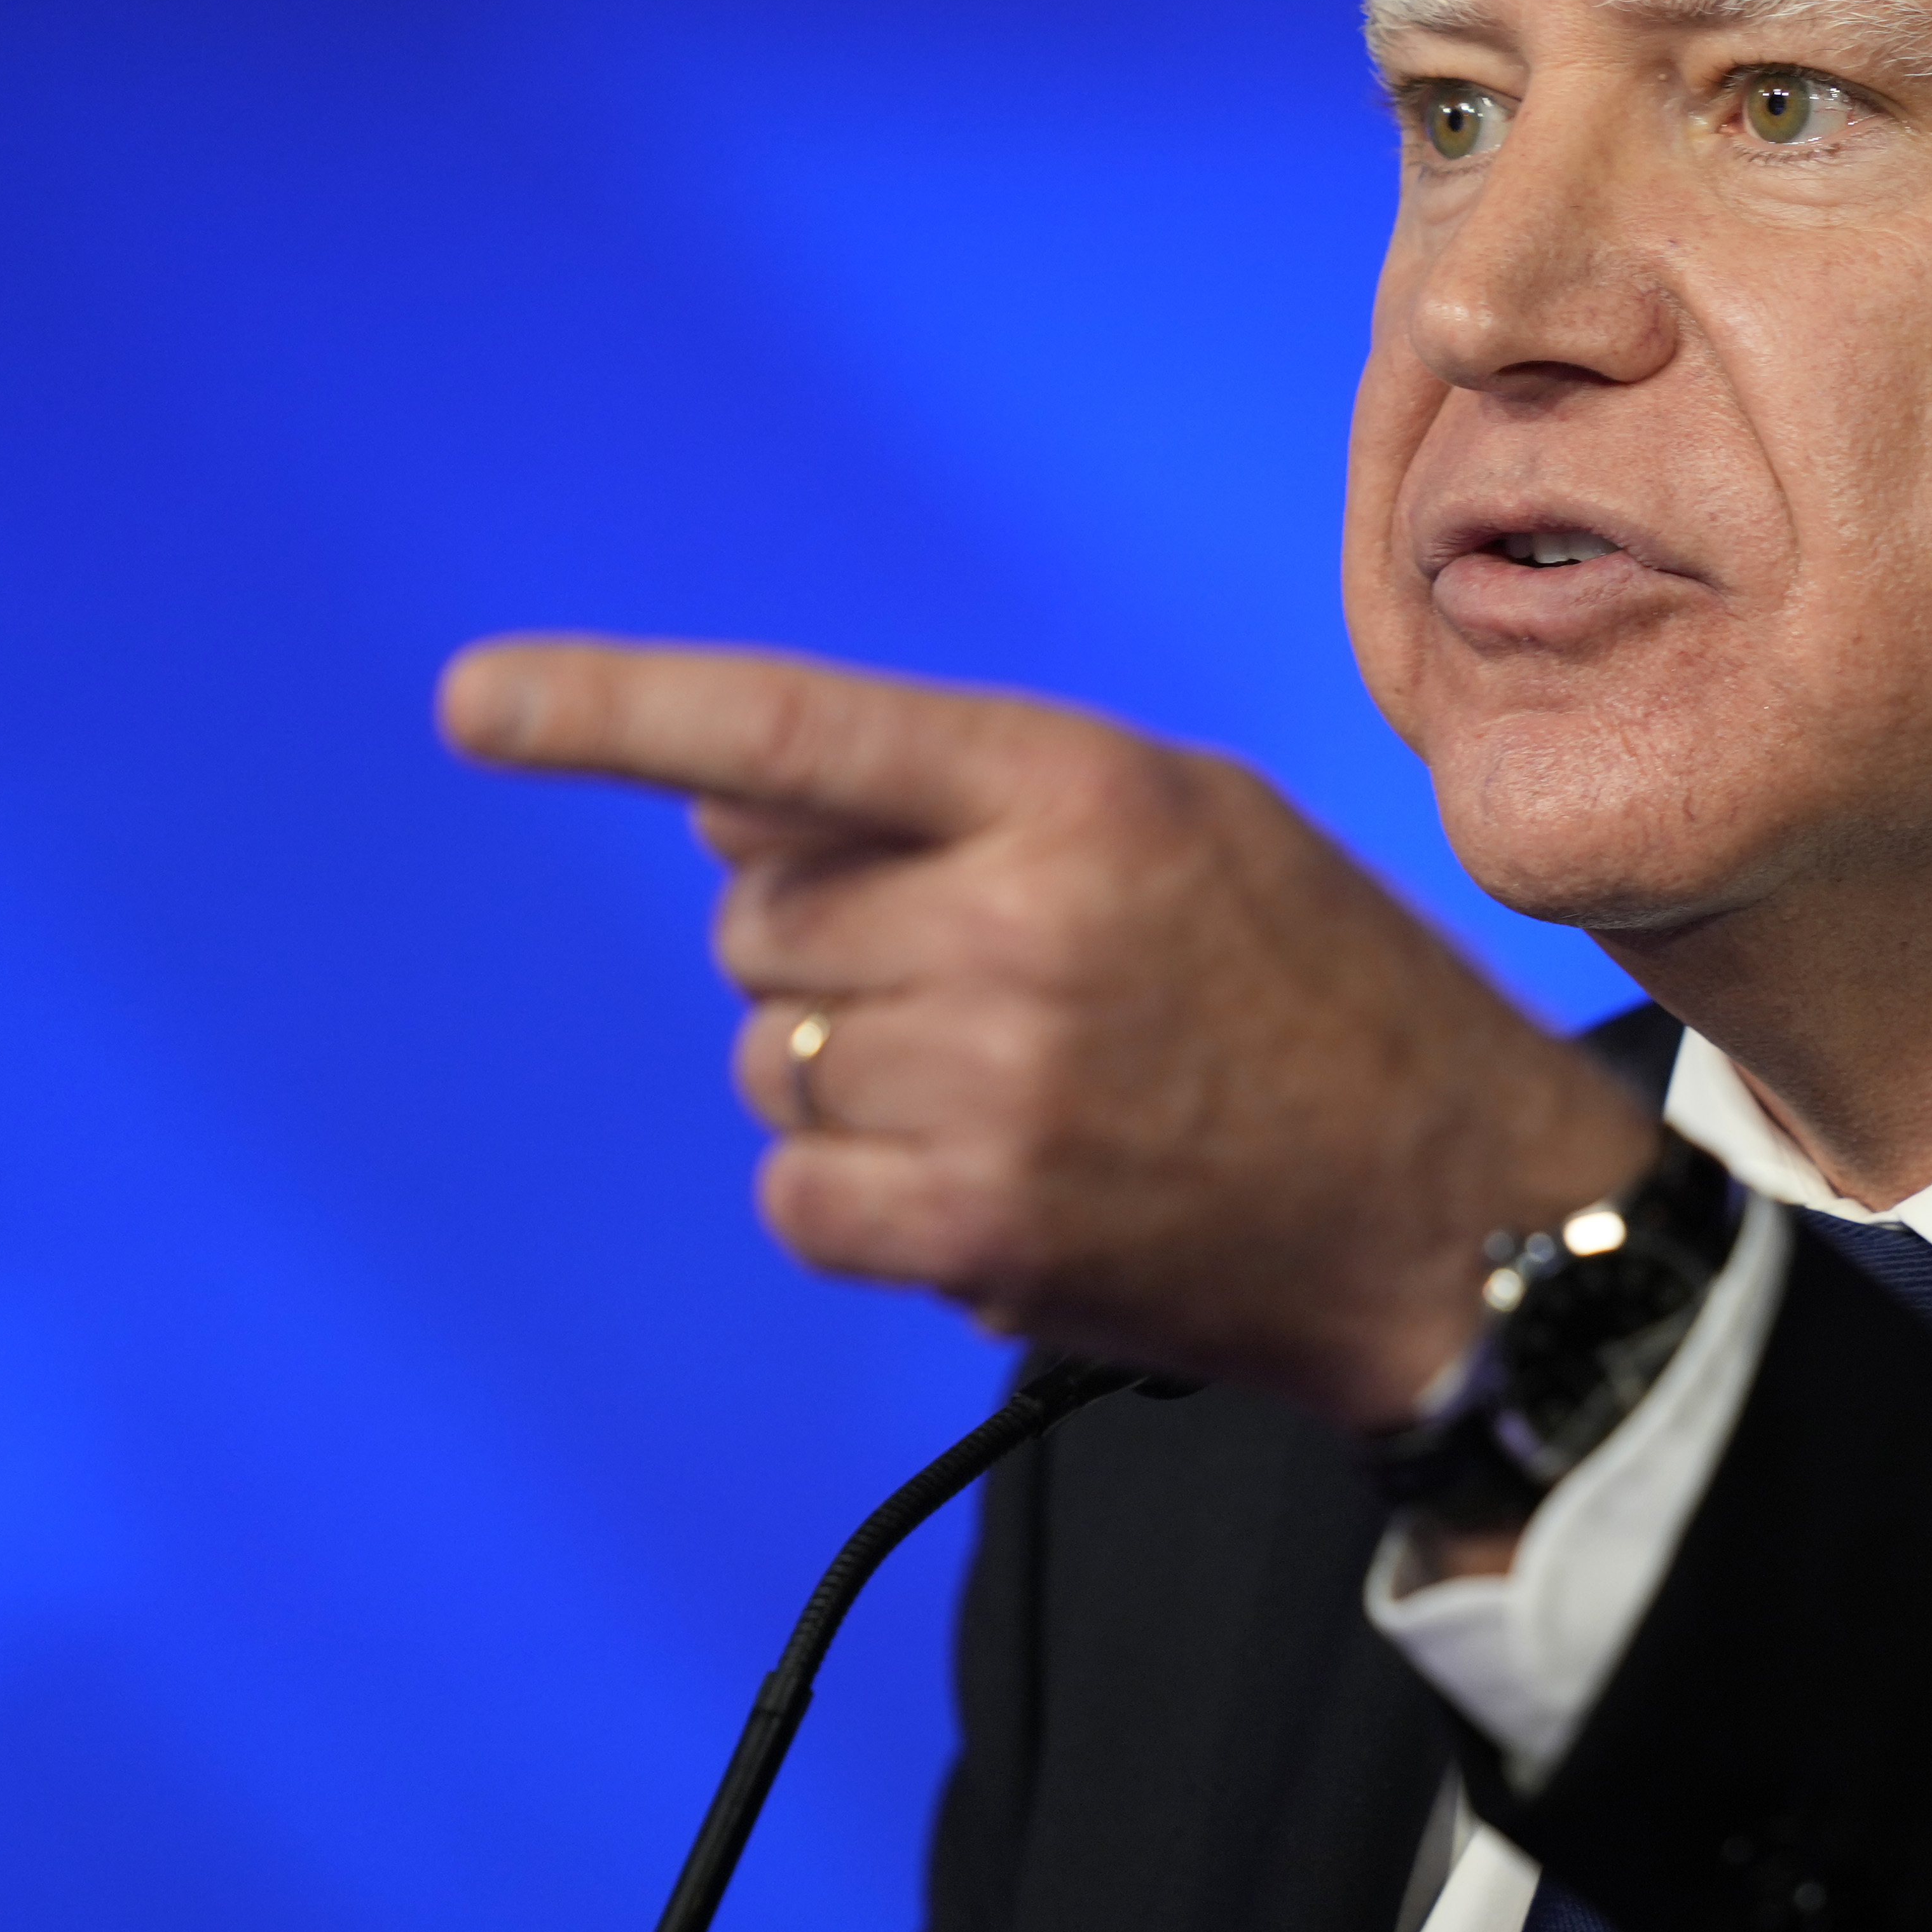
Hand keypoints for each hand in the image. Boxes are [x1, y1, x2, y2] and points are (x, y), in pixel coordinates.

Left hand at [435, 638, 1657, 1430]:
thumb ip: (963, 797)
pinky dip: (861, 1196)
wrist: (1457, 1216)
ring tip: (1020, 1091)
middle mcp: (1022, 923)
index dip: (616, 710)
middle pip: (760, 919)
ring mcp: (993, 1085)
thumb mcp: (1188, 824)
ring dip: (853, 1076)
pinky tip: (994, 1181)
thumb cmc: (1322, 997)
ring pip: (774, 1059)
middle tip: (985, 985)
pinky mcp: (974, 1230)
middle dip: (833, 948)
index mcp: (1079, 789)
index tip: (473, 701)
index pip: (796, 731)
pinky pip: (797, 1193)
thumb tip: (724, 814)